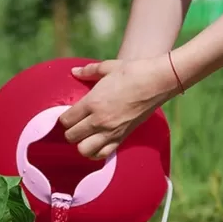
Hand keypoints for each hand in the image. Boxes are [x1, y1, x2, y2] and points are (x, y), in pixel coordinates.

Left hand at [59, 55, 178, 158]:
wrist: (159, 81)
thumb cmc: (133, 71)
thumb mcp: (107, 67)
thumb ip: (88, 71)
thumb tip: (74, 72)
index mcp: (92, 102)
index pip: (66, 120)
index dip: (64, 118)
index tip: (68, 115)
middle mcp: (99, 120)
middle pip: (71, 137)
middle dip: (69, 132)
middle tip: (75, 125)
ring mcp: (111, 131)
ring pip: (84, 150)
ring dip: (80, 144)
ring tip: (84, 137)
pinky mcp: (123, 137)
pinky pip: (103, 154)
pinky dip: (96, 153)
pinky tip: (96, 145)